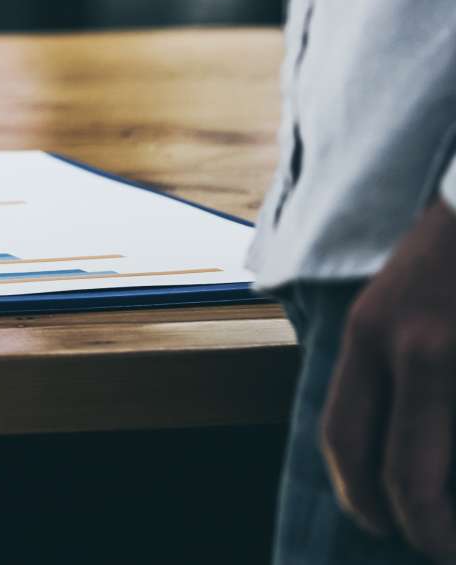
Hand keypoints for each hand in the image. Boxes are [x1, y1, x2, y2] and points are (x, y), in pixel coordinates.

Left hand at [323, 199, 455, 559]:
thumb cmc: (453, 252)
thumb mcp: (397, 300)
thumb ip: (387, 362)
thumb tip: (385, 448)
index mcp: (372, 332)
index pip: (343, 438)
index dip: (357, 496)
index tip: (377, 525)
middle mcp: (414, 348)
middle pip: (404, 476)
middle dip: (422, 530)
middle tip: (438, 550)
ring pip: (444, 469)